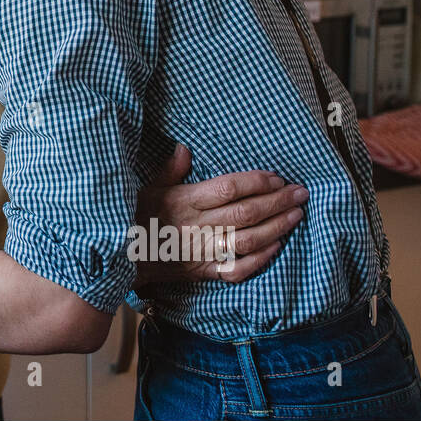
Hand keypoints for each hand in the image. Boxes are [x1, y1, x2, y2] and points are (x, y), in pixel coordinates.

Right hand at [133, 144, 306, 284]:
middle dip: (277, 202)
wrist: (121, 260)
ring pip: (248, 240)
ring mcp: (202, 251)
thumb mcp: (147, 189)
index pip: (227, 188)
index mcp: (184, 201)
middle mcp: (196, 226)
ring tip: (296, 215)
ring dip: (277, 227)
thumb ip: (170, 170)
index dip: (256, 182)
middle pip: (245, 213)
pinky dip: (260, 259)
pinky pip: (237, 269)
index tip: (277, 177)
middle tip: (300, 193)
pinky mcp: (204, 272)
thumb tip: (185, 148)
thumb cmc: (135, 218)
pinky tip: (277, 246)